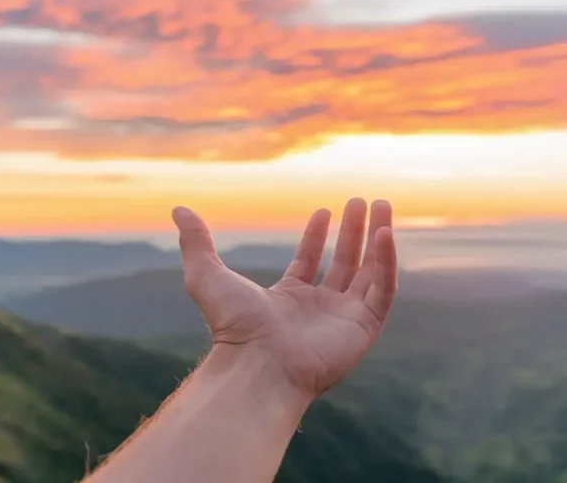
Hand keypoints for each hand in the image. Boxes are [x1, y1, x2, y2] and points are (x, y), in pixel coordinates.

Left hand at [171, 198, 397, 397]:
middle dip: (353, 231)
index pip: (310, 263)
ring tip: (383, 206)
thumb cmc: (233, 328)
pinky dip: (387, 262)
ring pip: (369, 272)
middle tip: (363, 201)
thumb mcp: (207, 276)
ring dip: (378, 239)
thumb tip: (179, 210)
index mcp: (288, 300)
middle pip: (344, 262)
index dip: (317, 236)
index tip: (324, 209)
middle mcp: (319, 309)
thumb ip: (197, 243)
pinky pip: (383, 289)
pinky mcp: (364, 328)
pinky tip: (385, 233)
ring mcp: (344, 319)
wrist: (259, 365)